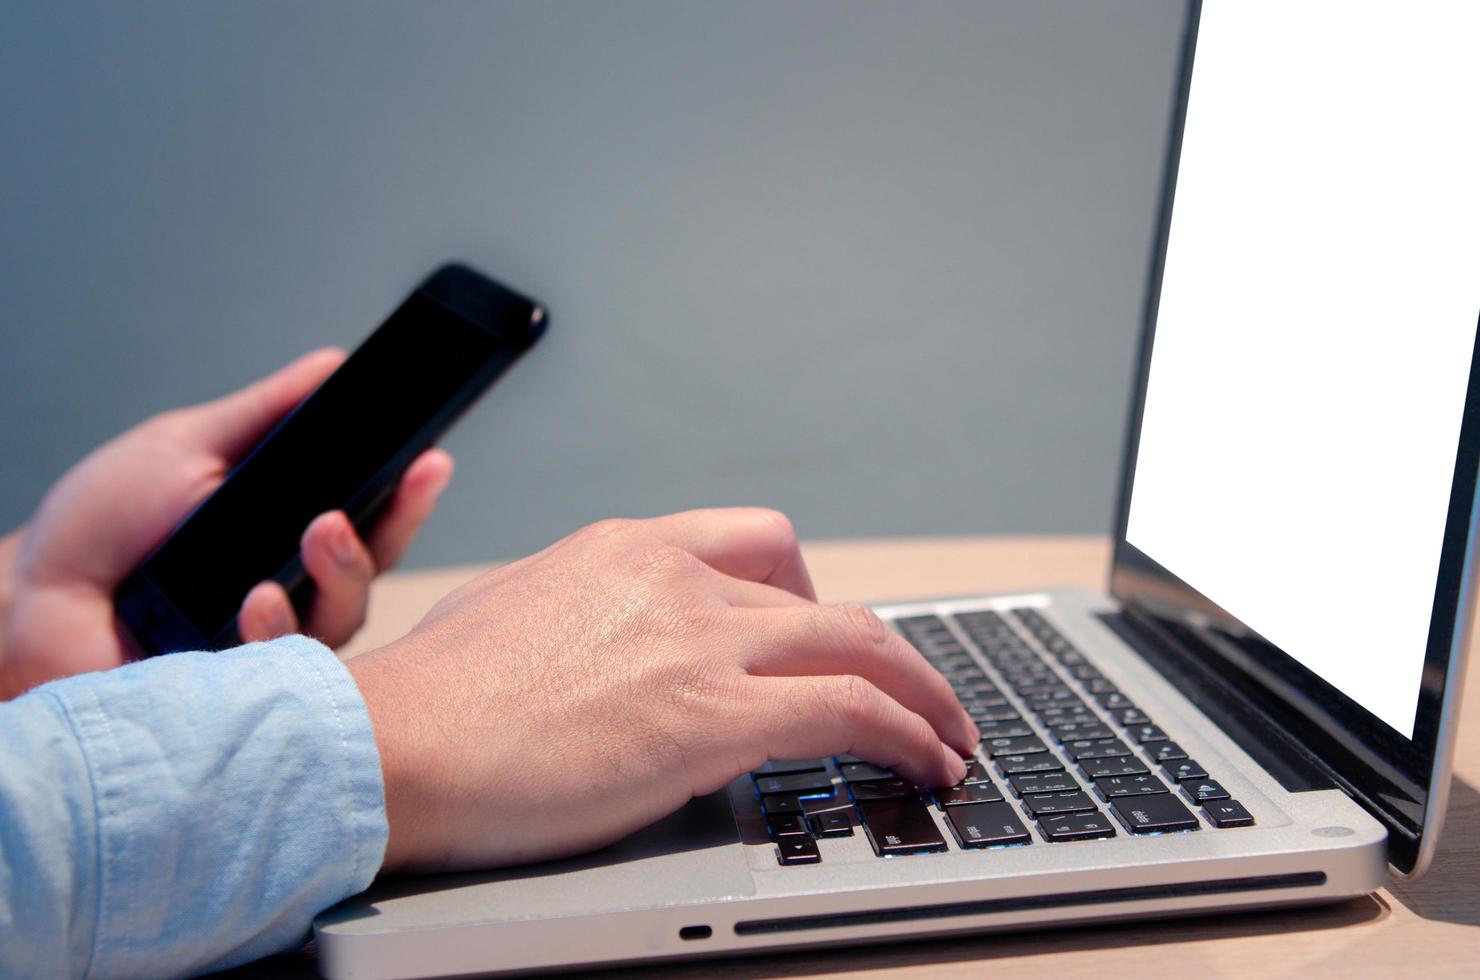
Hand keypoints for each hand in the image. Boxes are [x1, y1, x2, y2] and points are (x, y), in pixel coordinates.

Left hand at [0, 349, 453, 697]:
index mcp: (290, 534)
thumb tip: (334, 364)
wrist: (34, 593)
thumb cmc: (104, 524)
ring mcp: (271, 646)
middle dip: (398, 524)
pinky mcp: (240, 691)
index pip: (374, 518)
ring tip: (321, 530)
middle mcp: (295, 591)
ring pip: (343, 619)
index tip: (433, 456)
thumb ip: (267, 412)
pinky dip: (276, 630)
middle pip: (376, 568)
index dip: (410, 493)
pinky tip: (258, 600)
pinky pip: (286, 671)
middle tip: (405, 476)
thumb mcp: (190, 447)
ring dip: (343, 571)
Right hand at [348, 508, 978, 872]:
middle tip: (911, 692)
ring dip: (922, 693)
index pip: (756, 544)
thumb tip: (610, 659)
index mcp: (625, 550)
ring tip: (951, 737)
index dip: (808, 593)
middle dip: (882, 646)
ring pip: (859, 645)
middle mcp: (673, 579)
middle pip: (822, 595)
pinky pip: (851, 714)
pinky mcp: (712, 717)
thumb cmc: (427, 699)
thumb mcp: (512, 620)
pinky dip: (908, 737)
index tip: (825, 634)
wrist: (385, 743)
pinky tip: (927, 768)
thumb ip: (582, 624)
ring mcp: (697, 641)